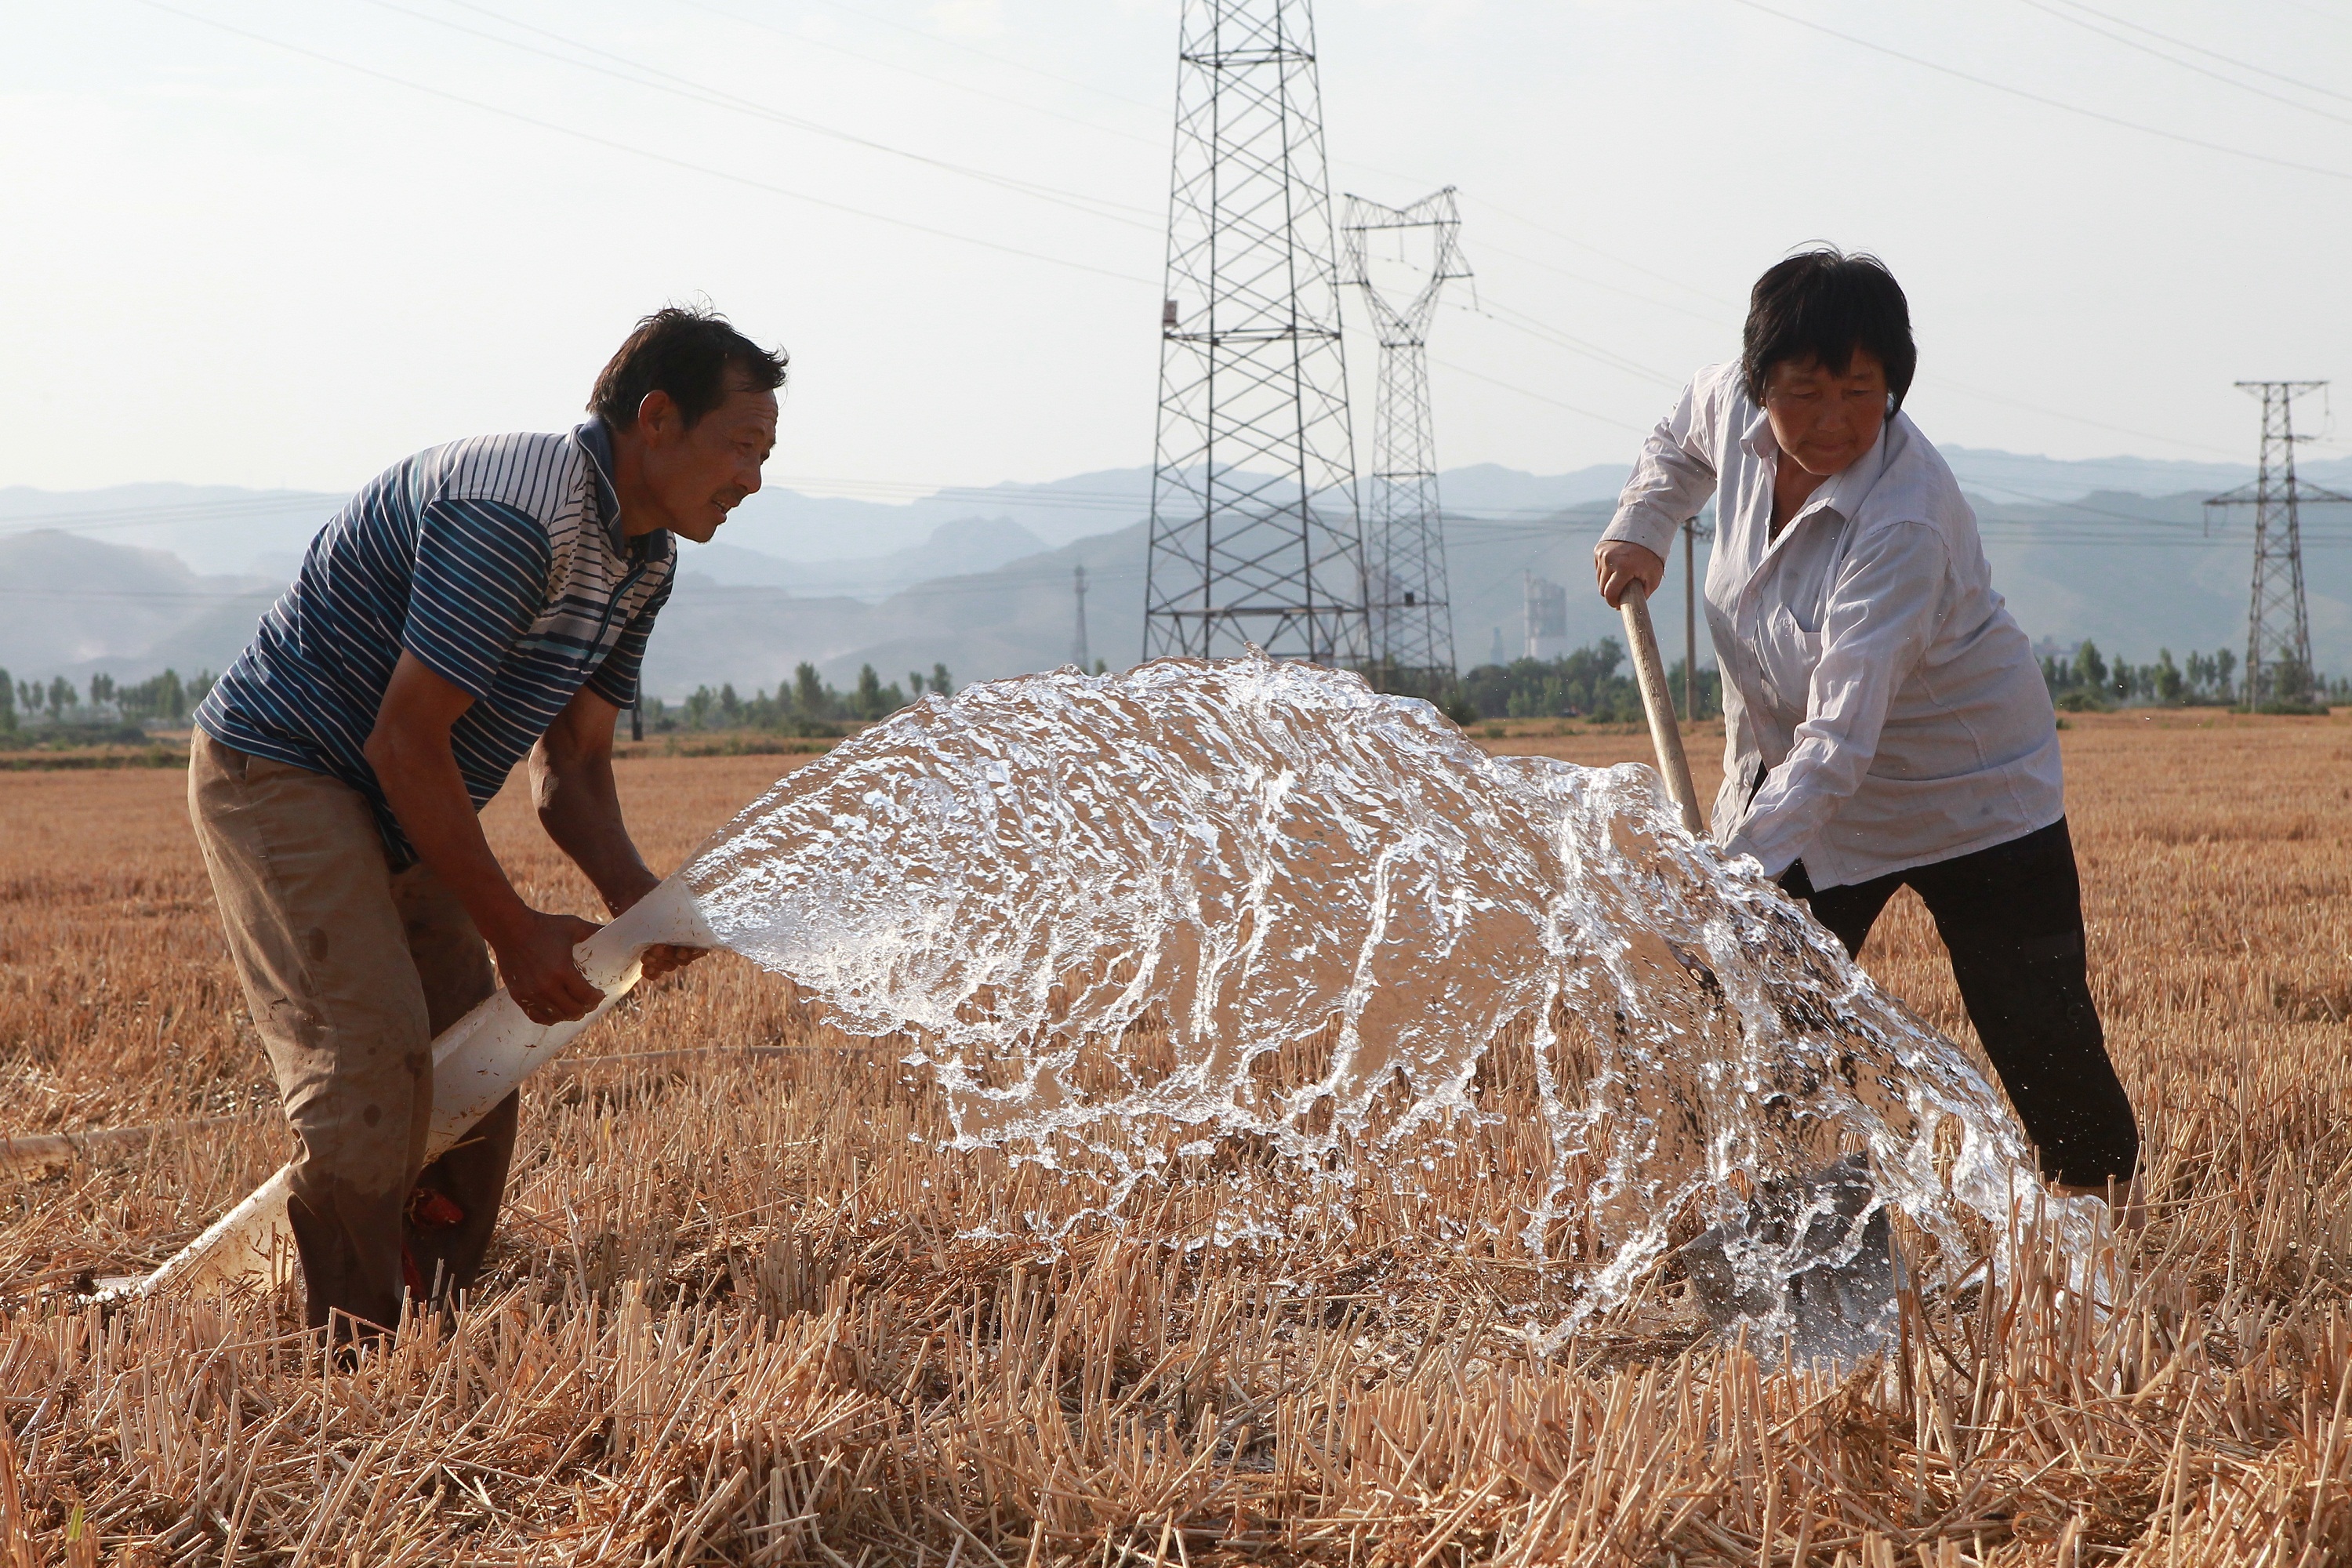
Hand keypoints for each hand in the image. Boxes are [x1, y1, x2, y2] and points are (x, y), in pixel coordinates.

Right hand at [492, 909, 606, 1025]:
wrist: (509, 928)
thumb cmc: (544, 925)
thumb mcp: (573, 926)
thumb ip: (594, 931)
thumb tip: (614, 930)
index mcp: (563, 970)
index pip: (586, 996)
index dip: (596, 998)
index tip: (600, 994)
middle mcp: (547, 986)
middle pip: (573, 1010)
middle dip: (586, 1008)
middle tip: (590, 1003)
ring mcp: (531, 993)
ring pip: (556, 1017)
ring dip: (569, 1015)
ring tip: (575, 1009)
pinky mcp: (519, 995)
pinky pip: (537, 1016)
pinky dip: (549, 1018)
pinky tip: (557, 1013)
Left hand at [603, 875, 706, 985]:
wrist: (632, 894)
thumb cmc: (654, 895)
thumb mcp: (668, 901)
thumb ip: (679, 912)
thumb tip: (692, 916)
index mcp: (692, 929)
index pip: (700, 947)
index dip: (693, 953)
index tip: (681, 951)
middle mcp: (682, 942)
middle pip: (683, 959)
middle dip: (670, 956)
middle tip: (657, 948)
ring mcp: (667, 951)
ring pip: (670, 965)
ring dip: (660, 963)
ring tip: (646, 955)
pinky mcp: (652, 956)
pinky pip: (657, 971)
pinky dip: (652, 972)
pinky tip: (645, 969)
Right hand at [1594, 540, 1665, 608]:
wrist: (1645, 529)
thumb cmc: (1651, 556)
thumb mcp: (1653, 577)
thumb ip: (1643, 594)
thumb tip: (1627, 606)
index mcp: (1623, 567)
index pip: (1609, 593)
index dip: (1613, 602)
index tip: (1618, 605)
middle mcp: (1609, 560)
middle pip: (1602, 588)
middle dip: (1611, 593)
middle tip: (1621, 593)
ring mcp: (1602, 554)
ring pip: (1599, 579)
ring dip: (1608, 582)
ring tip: (1621, 578)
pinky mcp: (1598, 550)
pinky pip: (1599, 568)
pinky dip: (1606, 571)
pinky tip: (1617, 567)